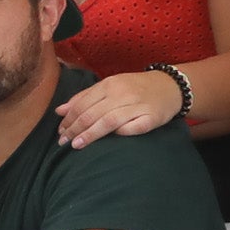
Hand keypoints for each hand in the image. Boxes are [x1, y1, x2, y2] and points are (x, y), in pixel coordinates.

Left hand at [54, 70, 186, 146]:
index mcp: (110, 84)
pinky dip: (121, 133)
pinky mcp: (152, 118)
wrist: (170, 86)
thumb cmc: (135, 88)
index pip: (83, 104)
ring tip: (76, 145)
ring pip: (109, 121)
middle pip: (93, 113)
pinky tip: (110, 140)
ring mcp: (138, 105)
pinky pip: (134, 128)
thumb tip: (60, 111)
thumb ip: (85, 97)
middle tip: (63, 142)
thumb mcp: (110, 86)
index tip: (60, 131)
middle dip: (75, 129)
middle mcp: (122, 93)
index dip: (69, 119)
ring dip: (90, 134)